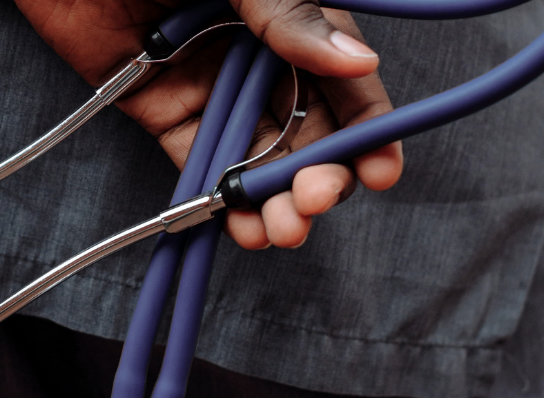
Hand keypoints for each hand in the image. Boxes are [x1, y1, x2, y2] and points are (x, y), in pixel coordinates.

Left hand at [13, 0, 402, 248]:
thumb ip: (291, 13)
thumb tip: (358, 61)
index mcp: (289, 14)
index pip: (343, 77)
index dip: (366, 128)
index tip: (379, 172)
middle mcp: (258, 54)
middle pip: (305, 128)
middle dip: (317, 175)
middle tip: (312, 202)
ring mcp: (212, 85)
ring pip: (256, 155)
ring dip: (272, 200)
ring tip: (280, 231)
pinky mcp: (163, 109)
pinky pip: (201, 160)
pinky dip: (220, 198)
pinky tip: (240, 225)